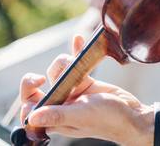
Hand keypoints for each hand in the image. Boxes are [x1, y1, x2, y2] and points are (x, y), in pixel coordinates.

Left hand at [19, 35, 153, 145]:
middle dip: (39, 78)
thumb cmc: (108, 119)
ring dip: (64, 63)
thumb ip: (57, 115)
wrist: (133, 114)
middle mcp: (61, 105)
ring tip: (76, 63)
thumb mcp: (81, 115)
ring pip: (57, 72)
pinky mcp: (85, 83)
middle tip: (42, 77)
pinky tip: (78, 40)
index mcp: (56, 118)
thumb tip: (31, 119)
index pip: (30, 109)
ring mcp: (72, 93)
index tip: (38, 83)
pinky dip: (77, 52)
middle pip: (39, 89)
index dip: (27, 96)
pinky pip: (76, 65)